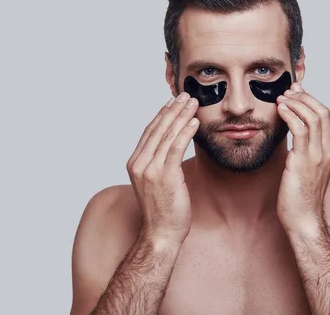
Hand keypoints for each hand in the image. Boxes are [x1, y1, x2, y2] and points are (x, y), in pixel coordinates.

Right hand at [126, 92, 199, 244]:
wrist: (161, 233)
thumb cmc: (163, 210)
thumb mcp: (156, 182)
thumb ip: (159, 163)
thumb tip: (172, 146)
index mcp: (135, 163)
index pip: (150, 131)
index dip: (162, 114)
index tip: (173, 102)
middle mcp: (139, 163)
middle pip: (158, 129)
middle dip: (173, 110)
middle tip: (186, 95)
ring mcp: (150, 170)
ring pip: (167, 135)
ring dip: (182, 116)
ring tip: (193, 103)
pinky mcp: (165, 176)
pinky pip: (176, 148)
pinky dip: (185, 132)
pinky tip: (194, 122)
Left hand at [275, 83, 329, 234]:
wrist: (303, 219)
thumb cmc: (300, 198)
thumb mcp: (303, 169)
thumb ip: (301, 152)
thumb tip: (291, 138)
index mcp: (329, 151)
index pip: (324, 116)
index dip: (310, 100)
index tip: (296, 93)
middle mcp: (327, 150)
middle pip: (322, 112)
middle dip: (304, 97)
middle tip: (288, 90)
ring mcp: (318, 155)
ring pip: (313, 117)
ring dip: (296, 102)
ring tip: (282, 97)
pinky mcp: (304, 160)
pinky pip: (300, 129)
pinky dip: (290, 115)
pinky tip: (280, 109)